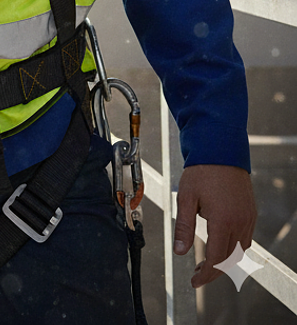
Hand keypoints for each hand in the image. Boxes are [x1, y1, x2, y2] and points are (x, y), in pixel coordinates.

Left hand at [174, 164, 256, 287]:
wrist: (221, 150)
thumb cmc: (202, 171)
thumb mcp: (186, 198)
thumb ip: (183, 226)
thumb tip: (180, 251)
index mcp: (223, 221)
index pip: (217, 259)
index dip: (206, 274)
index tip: (195, 281)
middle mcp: (240, 223)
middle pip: (230, 260)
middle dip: (215, 271)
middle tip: (198, 275)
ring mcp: (248, 218)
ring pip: (240, 251)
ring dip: (226, 261)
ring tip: (207, 263)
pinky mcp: (250, 213)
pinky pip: (245, 239)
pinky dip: (233, 248)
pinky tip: (220, 245)